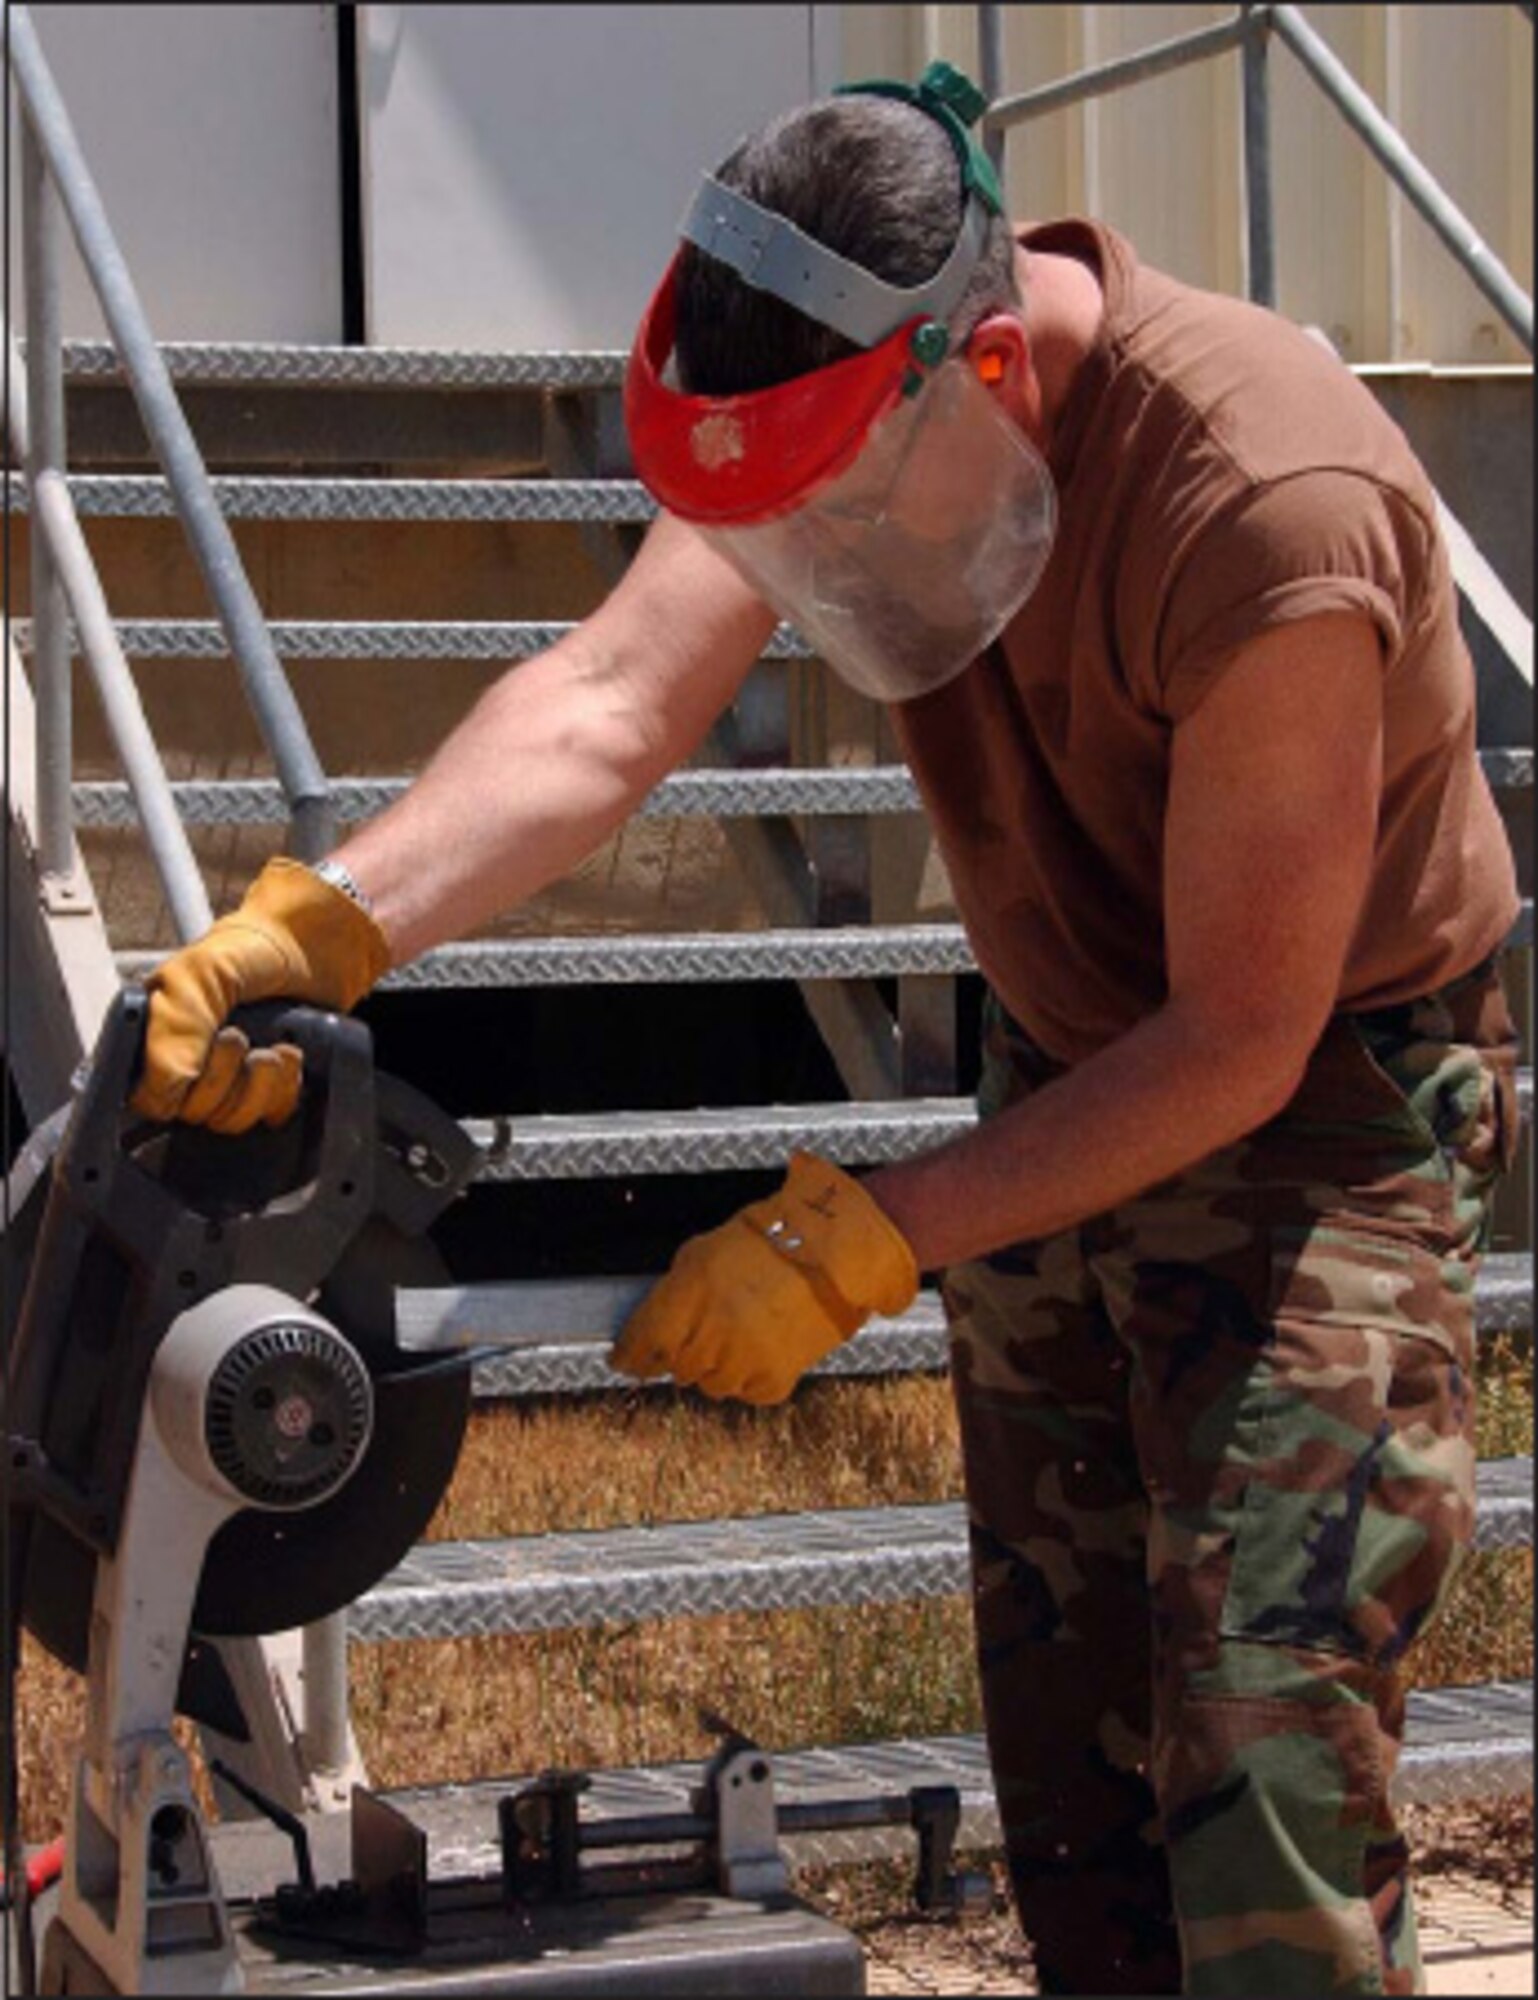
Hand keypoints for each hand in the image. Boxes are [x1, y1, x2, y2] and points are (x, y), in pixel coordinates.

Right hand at [130, 858, 391, 1132]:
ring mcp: (230, 1079)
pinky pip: (269, 1116)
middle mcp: (188, 1063)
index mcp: (155, 1037)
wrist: (314, 944)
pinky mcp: (268, 1088)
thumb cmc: (250, 949)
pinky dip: (283, 1089)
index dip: (177, 1088)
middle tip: (239, 1037)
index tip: (204, 1051)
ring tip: (268, 1048)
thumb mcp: (199, 973)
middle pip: (194, 1115)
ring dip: (257, 1086)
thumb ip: (175, 1026)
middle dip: (224, 1079)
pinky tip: (288, 1055)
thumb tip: (168, 1085)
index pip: (148, 1099)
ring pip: (231, 1121)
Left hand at [611, 1153, 918, 1403]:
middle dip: (679, 1353)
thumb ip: (677, 1289)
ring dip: (713, 1366)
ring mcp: (743, 1359)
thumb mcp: (708, 1249)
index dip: (630, 1354)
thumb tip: (654, 1321)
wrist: (840, 1253)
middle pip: (676, 1365)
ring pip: (709, 1385)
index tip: (624, 1360)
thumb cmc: (776, 1240)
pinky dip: (748, 1377)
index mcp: (690, 1291)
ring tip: (736, 1336)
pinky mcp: (775, 1378)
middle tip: (695, 1337)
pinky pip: (746, 1393)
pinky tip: (761, 1348)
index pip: (644, 1339)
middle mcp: (711, 1330)